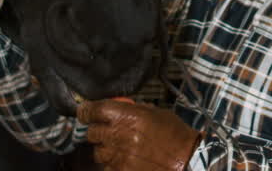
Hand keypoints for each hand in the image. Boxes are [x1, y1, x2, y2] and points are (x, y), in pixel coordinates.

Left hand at [78, 99, 200, 170]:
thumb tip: (118, 107)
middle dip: (97, 131)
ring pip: (97, 152)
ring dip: (105, 149)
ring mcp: (118, 157)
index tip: (85, 112)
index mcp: (126, 116)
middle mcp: (118, 136)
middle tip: (108, 131)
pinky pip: (107, 167)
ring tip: (121, 148)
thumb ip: (134, 110)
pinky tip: (127, 160)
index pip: (92, 111)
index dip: (86, 111)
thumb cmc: (174, 135)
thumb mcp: (155, 113)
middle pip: (91, 133)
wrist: (186, 160)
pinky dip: (113, 164)